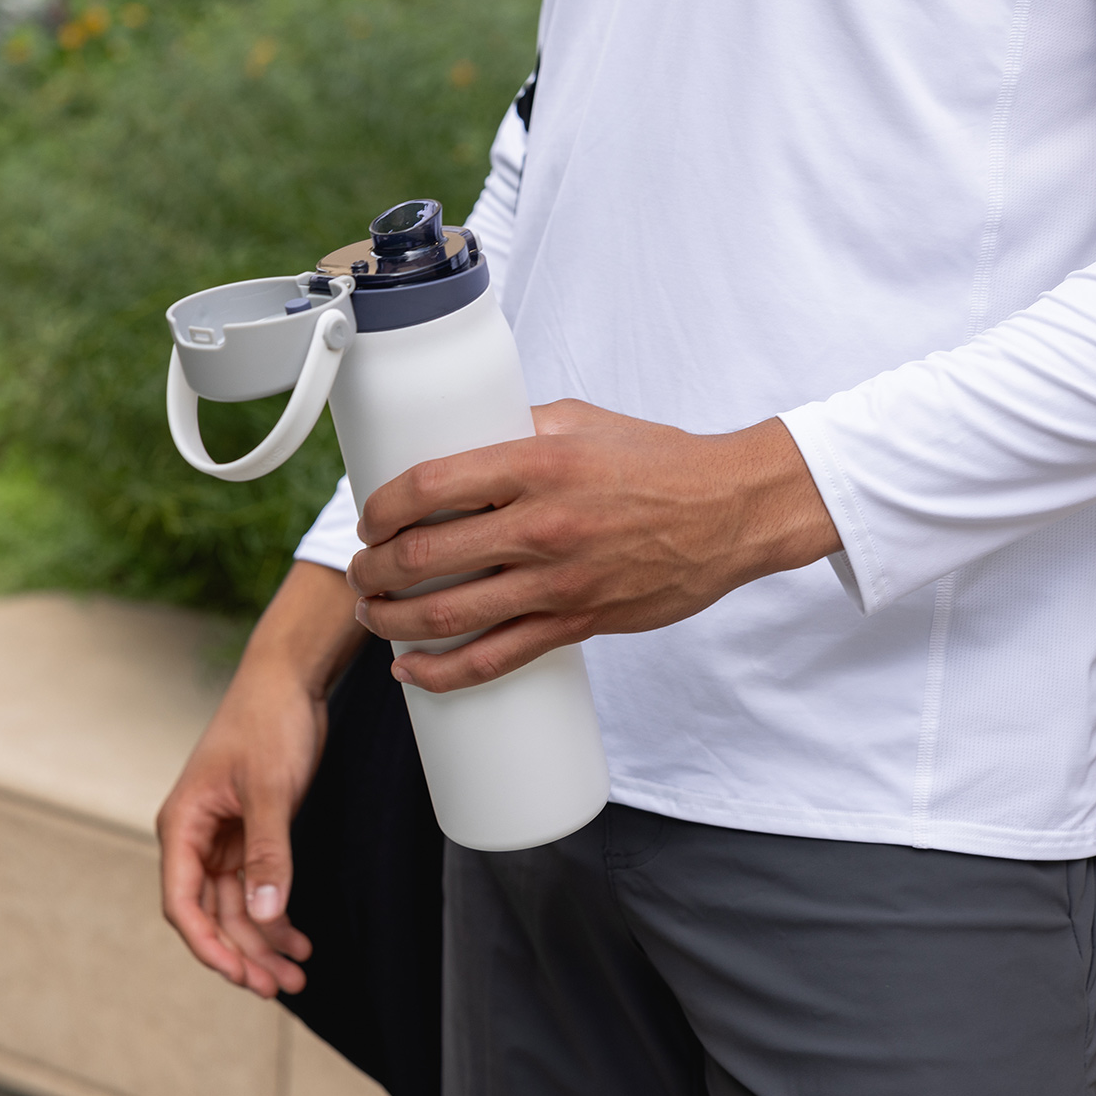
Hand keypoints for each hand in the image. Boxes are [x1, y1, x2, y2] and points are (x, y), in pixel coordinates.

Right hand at [157, 562, 362, 997]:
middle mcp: (197, 836)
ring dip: (264, 939)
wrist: (290, 678)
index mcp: (183, 826)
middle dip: (244, 952)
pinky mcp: (253, 829)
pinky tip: (299, 939)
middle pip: (213, 913)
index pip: (184, 903)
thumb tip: (264, 916)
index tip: (239, 975)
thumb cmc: (269, 722)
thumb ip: (268, 854)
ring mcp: (225, 835)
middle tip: (278, 988)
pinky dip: (277, 911)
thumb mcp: (270, 789)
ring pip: (238, 905)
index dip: (209, 945)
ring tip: (296, 975)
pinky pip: (259, 884)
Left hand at [348, 400, 839, 692]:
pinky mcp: (578, 623)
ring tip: (375, 612)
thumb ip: (521, 428)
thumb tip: (465, 440)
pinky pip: (496, 660)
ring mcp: (559, 582)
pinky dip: (443, 672)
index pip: (429, 487)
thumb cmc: (664, 462)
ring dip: (393, 620)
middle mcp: (542, 526)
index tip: (371, 517)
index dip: (382, 507)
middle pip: (425, 556)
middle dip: (374, 568)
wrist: (732, 512)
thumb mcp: (586, 422)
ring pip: (448, 615)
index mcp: (538, 464)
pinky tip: (414, 672)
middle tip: (364, 567)